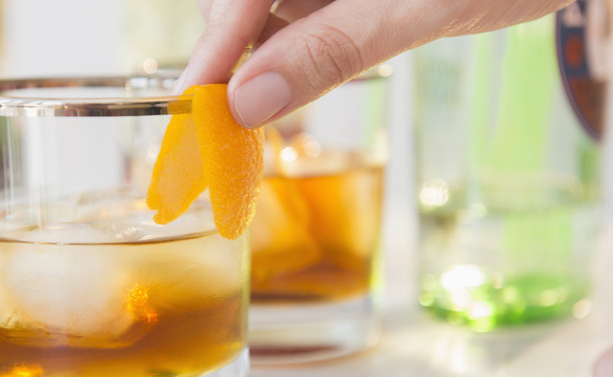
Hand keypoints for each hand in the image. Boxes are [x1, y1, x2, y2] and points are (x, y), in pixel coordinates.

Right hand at [176, 0, 576, 127]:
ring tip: (256, 122)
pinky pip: (302, 27)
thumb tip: (249, 102)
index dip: (214, 53)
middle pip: (240, 7)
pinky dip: (296, 62)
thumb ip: (332, 48)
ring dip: (263, 69)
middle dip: (233, 63)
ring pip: (269, 21)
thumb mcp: (417, 6)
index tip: (195, 108)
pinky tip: (299, 88)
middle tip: (228, 128)